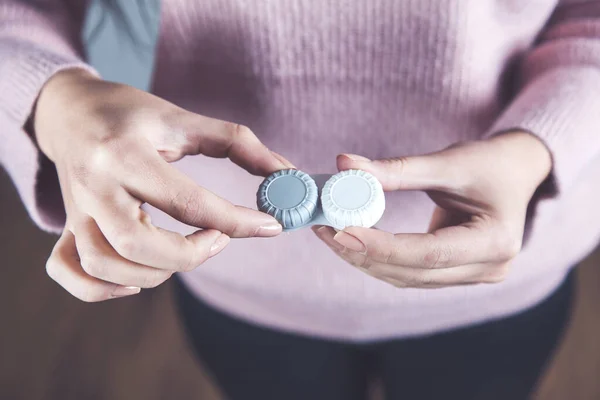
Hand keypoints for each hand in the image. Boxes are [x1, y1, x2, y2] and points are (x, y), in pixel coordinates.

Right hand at [35, 69, 291, 301]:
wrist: (70, 111)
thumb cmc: (132, 113)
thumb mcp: (182, 118)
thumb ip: (237, 142)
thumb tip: (284, 172)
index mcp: (125, 153)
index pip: (187, 201)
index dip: (236, 221)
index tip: (270, 226)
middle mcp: (95, 186)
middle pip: (138, 244)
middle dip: (191, 254)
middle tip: (220, 238)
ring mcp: (75, 210)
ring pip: (106, 265)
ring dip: (155, 273)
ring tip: (186, 252)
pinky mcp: (67, 225)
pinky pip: (70, 272)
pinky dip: (103, 289)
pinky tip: (138, 279)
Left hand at [313, 132, 551, 287]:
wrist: (515, 172)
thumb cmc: (489, 162)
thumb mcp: (449, 161)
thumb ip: (397, 169)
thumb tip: (343, 165)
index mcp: (495, 241)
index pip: (428, 253)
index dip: (381, 246)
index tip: (340, 231)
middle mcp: (489, 268)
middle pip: (412, 272)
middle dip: (363, 254)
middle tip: (324, 230)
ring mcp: (474, 275)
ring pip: (406, 278)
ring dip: (365, 260)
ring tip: (330, 234)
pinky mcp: (457, 273)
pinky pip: (411, 274)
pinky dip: (380, 260)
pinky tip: (353, 242)